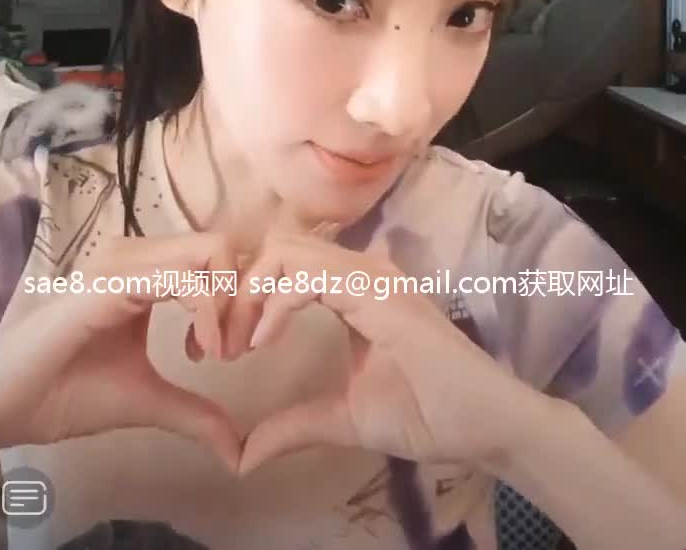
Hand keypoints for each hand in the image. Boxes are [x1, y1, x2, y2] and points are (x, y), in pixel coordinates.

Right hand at [0, 231, 243, 470]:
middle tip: (236, 351)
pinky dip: (206, 311)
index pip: (216, 257)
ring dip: (229, 302)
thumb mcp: (147, 399)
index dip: (242, 298)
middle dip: (244, 296)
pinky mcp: (112, 283)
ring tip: (219, 354)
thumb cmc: (68, 393)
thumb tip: (237, 450)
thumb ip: (194, 411)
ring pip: (209, 251)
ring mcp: (123, 263)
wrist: (9, 405)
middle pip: (221, 246)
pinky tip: (203, 351)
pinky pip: (180, 278)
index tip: (236, 351)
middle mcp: (137, 255)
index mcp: (146, 270)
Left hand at [222, 231, 542, 474]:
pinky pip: (311, 274)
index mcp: (352, 287)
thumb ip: (294, 425)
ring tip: (237, 343)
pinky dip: (276, 301)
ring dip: (250, 292)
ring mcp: (371, 275)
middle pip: (277, 245)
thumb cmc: (425, 414)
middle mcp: (361, 269)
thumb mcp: (342, 418)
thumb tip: (241, 456)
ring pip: (287, 250)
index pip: (283, 262)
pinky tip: (262, 341)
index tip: (224, 348)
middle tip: (218, 342)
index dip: (244, 296)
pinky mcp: (379, 292)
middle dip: (238, 288)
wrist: (484, 425)